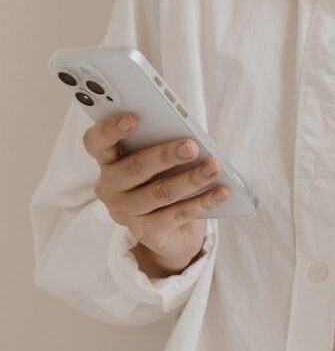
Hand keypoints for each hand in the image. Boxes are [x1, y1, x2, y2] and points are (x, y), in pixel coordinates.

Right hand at [86, 112, 229, 276]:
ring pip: (161, 192)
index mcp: (107, 161)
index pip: (96, 142)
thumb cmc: (161, 180)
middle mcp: (110, 188)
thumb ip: (160, 144)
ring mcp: (127, 213)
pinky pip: (179, 214)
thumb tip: (188, 137)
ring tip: (215, 167)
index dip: (110, 130)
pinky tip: (222, 191)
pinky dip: (204, 202)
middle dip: (165, 155)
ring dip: (191, 179)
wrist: (169, 231)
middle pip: (135, 168)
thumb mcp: (157, 161)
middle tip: (191, 146)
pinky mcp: (148, 233)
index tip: (133, 117)